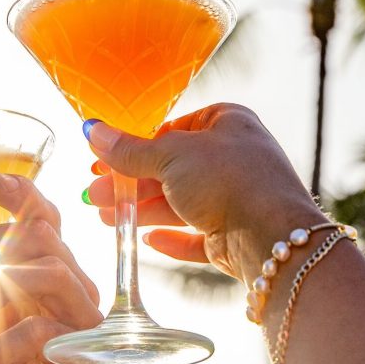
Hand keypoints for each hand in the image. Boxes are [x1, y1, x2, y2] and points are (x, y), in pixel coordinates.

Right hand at [83, 103, 325, 280]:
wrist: (272, 236)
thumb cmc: (228, 179)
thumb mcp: (170, 156)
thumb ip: (130, 150)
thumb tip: (92, 131)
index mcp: (227, 123)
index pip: (173, 129)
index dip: (136, 146)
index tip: (103, 161)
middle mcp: (234, 158)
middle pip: (171, 170)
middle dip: (132, 184)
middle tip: (95, 195)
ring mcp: (236, 198)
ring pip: (180, 204)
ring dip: (143, 211)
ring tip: (107, 219)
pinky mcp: (235, 235)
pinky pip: (196, 236)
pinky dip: (171, 238)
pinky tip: (147, 240)